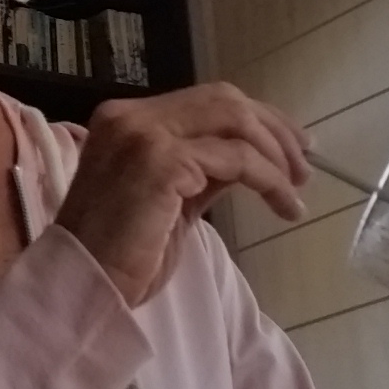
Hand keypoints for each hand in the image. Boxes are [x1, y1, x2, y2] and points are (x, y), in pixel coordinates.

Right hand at [58, 83, 308, 305]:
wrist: (85, 287)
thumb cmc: (121, 257)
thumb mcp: (169, 201)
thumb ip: (201, 171)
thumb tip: (249, 159)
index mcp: (125, 120)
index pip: (206, 101)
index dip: (256, 118)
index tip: (291, 146)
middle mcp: (130, 117)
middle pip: (224, 100)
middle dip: (273, 130)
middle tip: (303, 167)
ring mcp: (143, 135)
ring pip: (235, 122)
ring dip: (276, 156)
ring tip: (296, 192)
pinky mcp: (162, 162)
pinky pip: (236, 159)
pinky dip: (269, 180)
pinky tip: (284, 206)